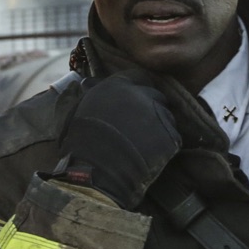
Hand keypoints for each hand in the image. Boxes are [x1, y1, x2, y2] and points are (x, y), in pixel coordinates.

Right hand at [58, 72, 180, 208]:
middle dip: (150, 107)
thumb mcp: (75, 111)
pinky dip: (165, 145)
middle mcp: (140, 95)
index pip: (137, 77)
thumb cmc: (80, 143)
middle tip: (139, 125)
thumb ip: (87, 94)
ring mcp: (158, 115)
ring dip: (159, 125)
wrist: (96, 172)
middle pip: (155, 95)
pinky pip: (173, 137)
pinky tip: (151, 154)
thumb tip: (86, 82)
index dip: (135, 88)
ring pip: (166, 116)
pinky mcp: (170, 136)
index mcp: (117, 86)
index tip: (132, 100)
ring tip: (144, 142)